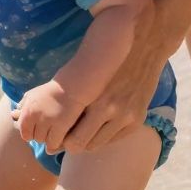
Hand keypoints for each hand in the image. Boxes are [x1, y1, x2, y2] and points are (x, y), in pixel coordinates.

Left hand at [13, 80, 81, 153]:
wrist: (70, 87)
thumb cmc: (51, 91)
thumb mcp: (32, 95)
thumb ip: (22, 105)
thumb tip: (13, 115)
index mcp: (27, 111)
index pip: (24, 133)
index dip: (31, 133)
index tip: (37, 130)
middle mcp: (35, 117)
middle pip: (35, 138)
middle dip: (40, 136)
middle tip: (48, 130)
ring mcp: (48, 122)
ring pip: (44, 141)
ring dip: (49, 139)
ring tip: (55, 132)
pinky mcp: (60, 126)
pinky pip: (54, 143)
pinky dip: (56, 142)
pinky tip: (60, 137)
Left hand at [61, 8, 166, 152]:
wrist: (143, 44)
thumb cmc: (105, 55)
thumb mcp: (80, 71)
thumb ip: (68, 95)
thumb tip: (47, 118)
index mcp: (89, 96)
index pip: (67, 134)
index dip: (58, 139)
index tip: (54, 135)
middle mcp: (107, 108)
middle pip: (80, 144)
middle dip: (69, 143)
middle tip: (65, 137)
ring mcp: (125, 115)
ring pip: (96, 145)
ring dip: (87, 141)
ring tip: (82, 132)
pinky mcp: (137, 119)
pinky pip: (114, 140)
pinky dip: (104, 136)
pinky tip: (99, 127)